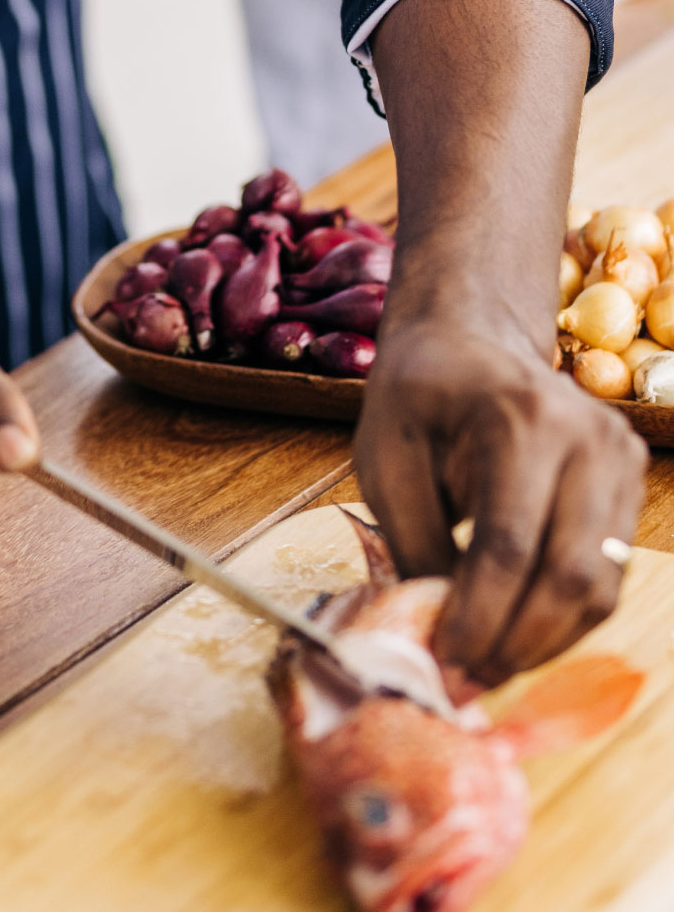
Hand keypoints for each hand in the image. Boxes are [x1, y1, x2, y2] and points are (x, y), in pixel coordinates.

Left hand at [355, 319, 646, 684]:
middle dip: (516, 642)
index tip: (444, 659)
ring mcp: (620, 457)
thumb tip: (438, 637)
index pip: (509, 544)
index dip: (478, 616)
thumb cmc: (417, 396)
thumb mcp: (386, 458)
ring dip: (545, 641)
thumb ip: (413, 544)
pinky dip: (565, 616)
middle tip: (467, 678)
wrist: (467, 340)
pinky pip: (609, 572)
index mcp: (519, 418)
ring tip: (488, 664)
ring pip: (601, 586)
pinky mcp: (631, 480)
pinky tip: (517, 631)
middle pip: (570, 574)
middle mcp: (587, 436)